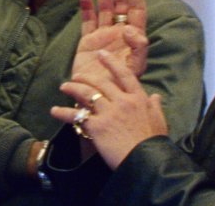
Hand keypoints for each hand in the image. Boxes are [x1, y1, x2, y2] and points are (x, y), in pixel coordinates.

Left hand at [52, 49, 168, 169]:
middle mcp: (122, 101)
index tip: (102, 55)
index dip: (112, 63)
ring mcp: (108, 112)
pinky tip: (54, 111)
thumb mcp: (159, 121)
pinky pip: (77, 116)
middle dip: (86, 77)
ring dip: (73, 88)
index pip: (124, 75)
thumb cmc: (154, 143)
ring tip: (64, 86)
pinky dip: (63, 113)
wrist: (146, 160)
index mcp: (138, 98)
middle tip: (77, 75)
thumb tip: (156, 96)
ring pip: (86, 94)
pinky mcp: (97, 126)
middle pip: (101, 82)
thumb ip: (155, 107)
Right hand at [71, 0, 149, 80]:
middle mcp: (119, 34)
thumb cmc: (120, 85)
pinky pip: (87, 20)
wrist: (98, 98)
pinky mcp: (88, 41)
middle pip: (121, 6)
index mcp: (133, 38)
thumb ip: (138, 47)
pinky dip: (86, 7)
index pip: (136, 10)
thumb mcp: (134, 68)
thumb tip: (131, 28)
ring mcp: (103, 36)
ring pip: (104, 9)